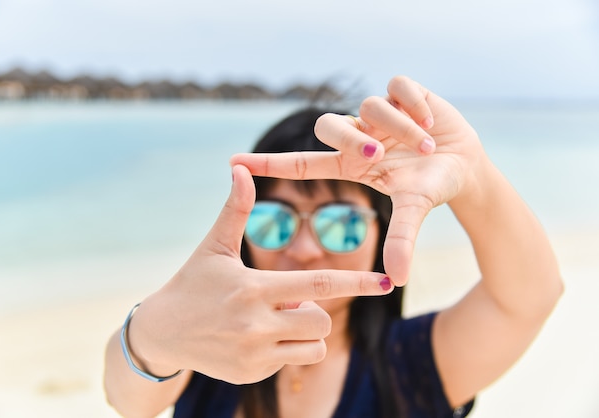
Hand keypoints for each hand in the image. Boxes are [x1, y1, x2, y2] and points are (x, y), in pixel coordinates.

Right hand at [128, 165, 391, 384]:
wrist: (161, 333)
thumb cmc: (192, 282)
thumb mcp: (213, 246)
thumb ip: (235, 210)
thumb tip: (241, 168)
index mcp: (253, 288)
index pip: (318, 284)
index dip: (356, 282)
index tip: (386, 281)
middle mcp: (256, 324)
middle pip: (321, 319)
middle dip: (316, 308)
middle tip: (287, 300)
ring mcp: (254, 354)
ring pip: (311, 344)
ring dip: (304, 331)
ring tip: (272, 319)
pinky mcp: (250, 375)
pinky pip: (291, 361)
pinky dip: (285, 348)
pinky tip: (254, 339)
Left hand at [230, 76, 487, 285]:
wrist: (466, 164)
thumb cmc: (432, 187)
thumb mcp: (415, 210)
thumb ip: (402, 240)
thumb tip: (396, 282)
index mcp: (350, 165)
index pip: (301, 164)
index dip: (269, 164)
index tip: (234, 164)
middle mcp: (358, 136)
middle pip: (328, 126)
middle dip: (354, 140)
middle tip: (381, 155)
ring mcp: (377, 113)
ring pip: (369, 106)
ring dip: (401, 129)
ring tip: (426, 147)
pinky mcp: (401, 91)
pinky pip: (396, 85)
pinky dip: (415, 104)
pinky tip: (431, 120)